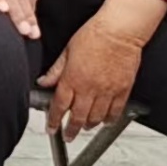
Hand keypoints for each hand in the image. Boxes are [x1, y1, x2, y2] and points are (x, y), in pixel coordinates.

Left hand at [48, 0, 159, 139]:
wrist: (119, 29)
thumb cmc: (95, 34)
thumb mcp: (67, 50)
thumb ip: (56, 70)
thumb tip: (44, 82)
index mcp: (72, 78)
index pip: (59, 106)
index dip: (53, 121)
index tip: (51, 128)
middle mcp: (89, 88)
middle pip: (77, 117)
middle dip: (71, 130)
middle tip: (68, 136)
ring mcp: (107, 91)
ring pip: (96, 118)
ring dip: (89, 125)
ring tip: (85, 127)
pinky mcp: (122, 90)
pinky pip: (116, 111)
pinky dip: (110, 119)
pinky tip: (106, 121)